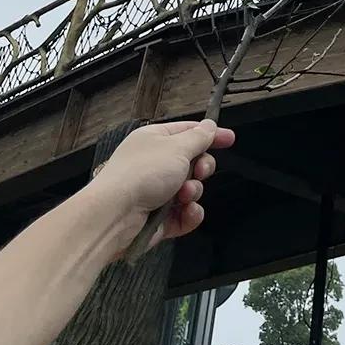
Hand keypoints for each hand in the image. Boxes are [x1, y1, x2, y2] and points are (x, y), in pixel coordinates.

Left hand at [88, 119, 234, 255]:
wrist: (114, 216)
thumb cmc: (144, 172)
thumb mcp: (177, 147)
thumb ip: (199, 137)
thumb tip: (210, 125)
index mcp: (155, 140)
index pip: (188, 132)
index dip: (210, 135)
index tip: (230, 139)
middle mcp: (154, 164)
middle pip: (192, 162)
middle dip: (201, 168)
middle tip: (199, 171)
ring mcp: (155, 193)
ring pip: (190, 189)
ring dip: (193, 192)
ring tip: (183, 196)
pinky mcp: (158, 220)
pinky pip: (184, 215)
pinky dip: (189, 214)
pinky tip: (187, 212)